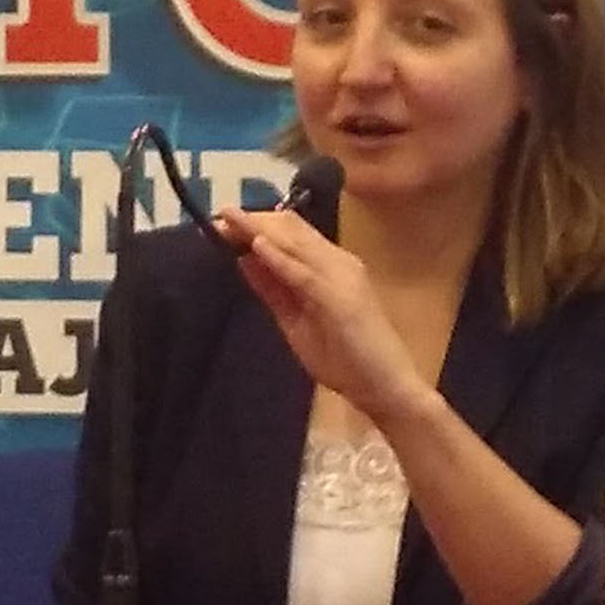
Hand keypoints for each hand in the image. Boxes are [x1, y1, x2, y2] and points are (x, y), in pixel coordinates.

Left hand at [215, 206, 437, 425]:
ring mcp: (342, 277)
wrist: (386, 388)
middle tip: (218, 216)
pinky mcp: (341, 298)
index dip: (256, 223)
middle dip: (252, 221)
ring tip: (228, 219)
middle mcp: (339, 263)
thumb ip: (274, 289)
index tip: (222, 222)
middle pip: (291, 229)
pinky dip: (279, 258)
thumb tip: (244, 259)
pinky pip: (304, 273)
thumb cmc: (347, 359)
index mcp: (331, 267)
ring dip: (259, 229)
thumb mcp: (297, 320)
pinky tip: (256, 245)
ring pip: (295, 243)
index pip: (291, 233)